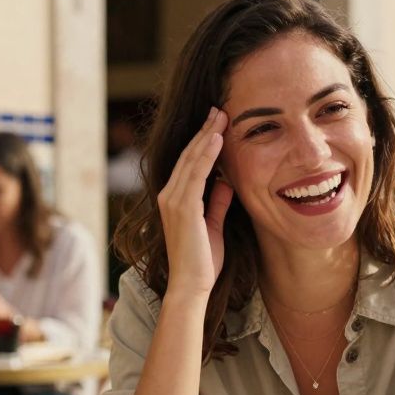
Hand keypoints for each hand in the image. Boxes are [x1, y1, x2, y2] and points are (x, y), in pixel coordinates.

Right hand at [158, 107, 233, 297]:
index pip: (190, 163)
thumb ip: (216, 202)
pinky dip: (206, 155)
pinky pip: (195, 175)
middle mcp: (169, 196)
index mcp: (174, 199)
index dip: (202, 141)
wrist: (191, 285)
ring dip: (207, 136)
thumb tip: (225, 182)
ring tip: (221, 115)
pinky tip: (216, 139)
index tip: (217, 123)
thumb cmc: (203, 260)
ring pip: (191, 160)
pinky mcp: (182, 208)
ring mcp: (173, 201)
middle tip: (219, 109)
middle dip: (204, 131)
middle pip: (188, 155)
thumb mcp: (213, 225)